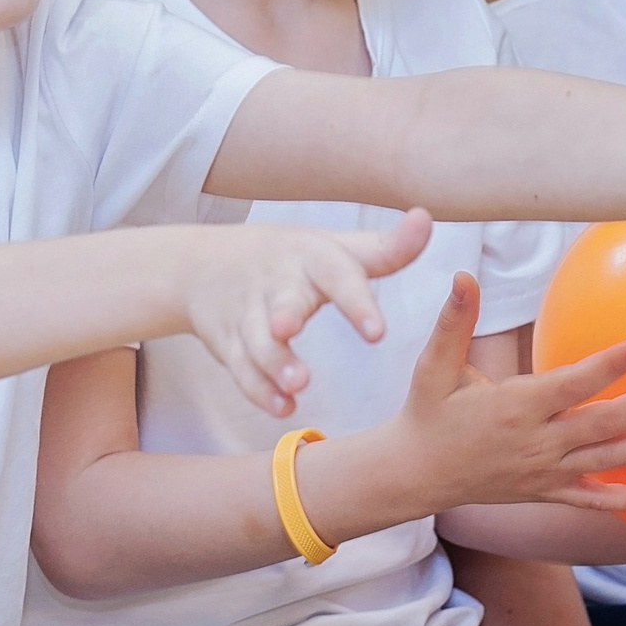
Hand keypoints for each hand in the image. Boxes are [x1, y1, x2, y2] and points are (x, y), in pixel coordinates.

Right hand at [187, 208, 431, 414]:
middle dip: (285, 317)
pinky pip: (241, 368)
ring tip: (297, 385)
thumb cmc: (287, 258)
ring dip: (275, 362)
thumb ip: (385, 248)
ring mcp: (246, 312)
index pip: (336, 275)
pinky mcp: (226, 340)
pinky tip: (283, 407)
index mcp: (310, 257)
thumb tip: (427, 218)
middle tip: (289, 331)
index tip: (378, 333)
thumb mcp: (333, 247)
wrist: (198, 264)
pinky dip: (258, 389)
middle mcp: (276, 282)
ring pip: (258, 341)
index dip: (356, 302)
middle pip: (283, 301)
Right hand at [394, 273, 625, 512]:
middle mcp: (536, 442)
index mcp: (515, 406)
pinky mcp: (545, 492)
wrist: (415, 472)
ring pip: (606, 460)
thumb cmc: (427, 411)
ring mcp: (544, 472)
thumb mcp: (433, 365)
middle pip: (604, 422)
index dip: (610, 365)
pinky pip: (592, 499)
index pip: (573, 383)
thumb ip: (454, 322)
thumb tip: (463, 277)